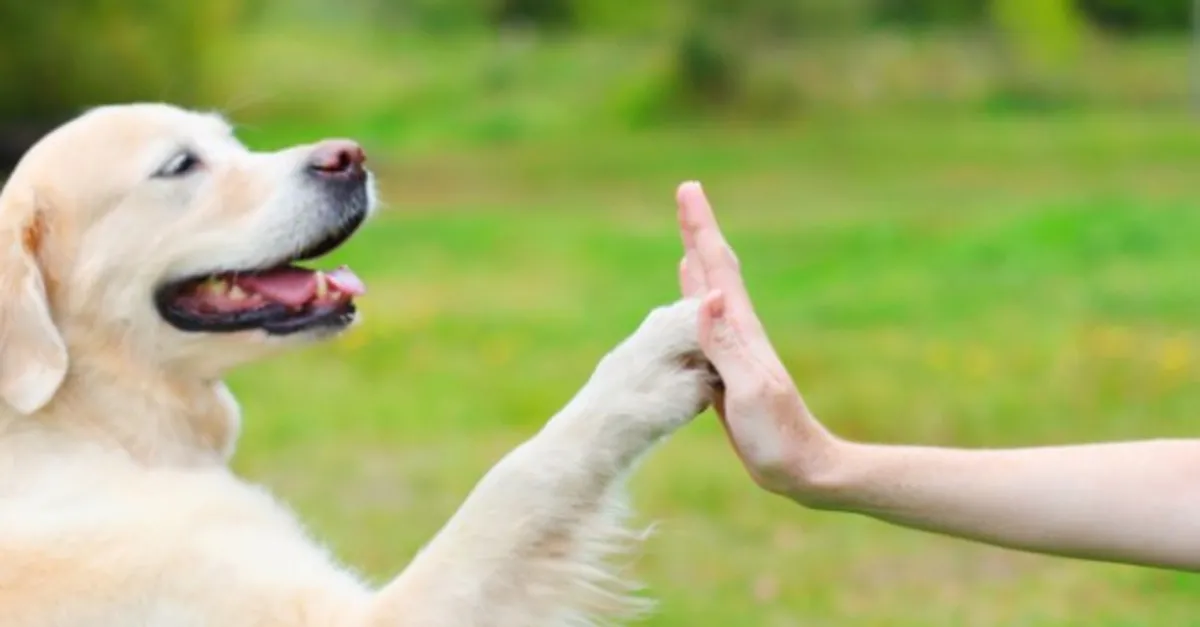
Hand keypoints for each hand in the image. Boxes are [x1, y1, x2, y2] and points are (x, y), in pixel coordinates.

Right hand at [674, 181, 840, 500]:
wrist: (804, 469)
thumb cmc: (779, 436)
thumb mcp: (749, 390)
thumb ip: (726, 345)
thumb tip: (706, 295)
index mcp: (743, 332)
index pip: (717, 269)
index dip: (701, 229)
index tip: (688, 190)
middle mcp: (739, 333)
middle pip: (715, 271)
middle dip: (700, 232)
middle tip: (687, 195)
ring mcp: (735, 351)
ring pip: (710, 294)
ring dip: (698, 263)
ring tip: (689, 238)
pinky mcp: (728, 371)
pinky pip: (706, 326)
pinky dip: (695, 303)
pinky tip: (692, 300)